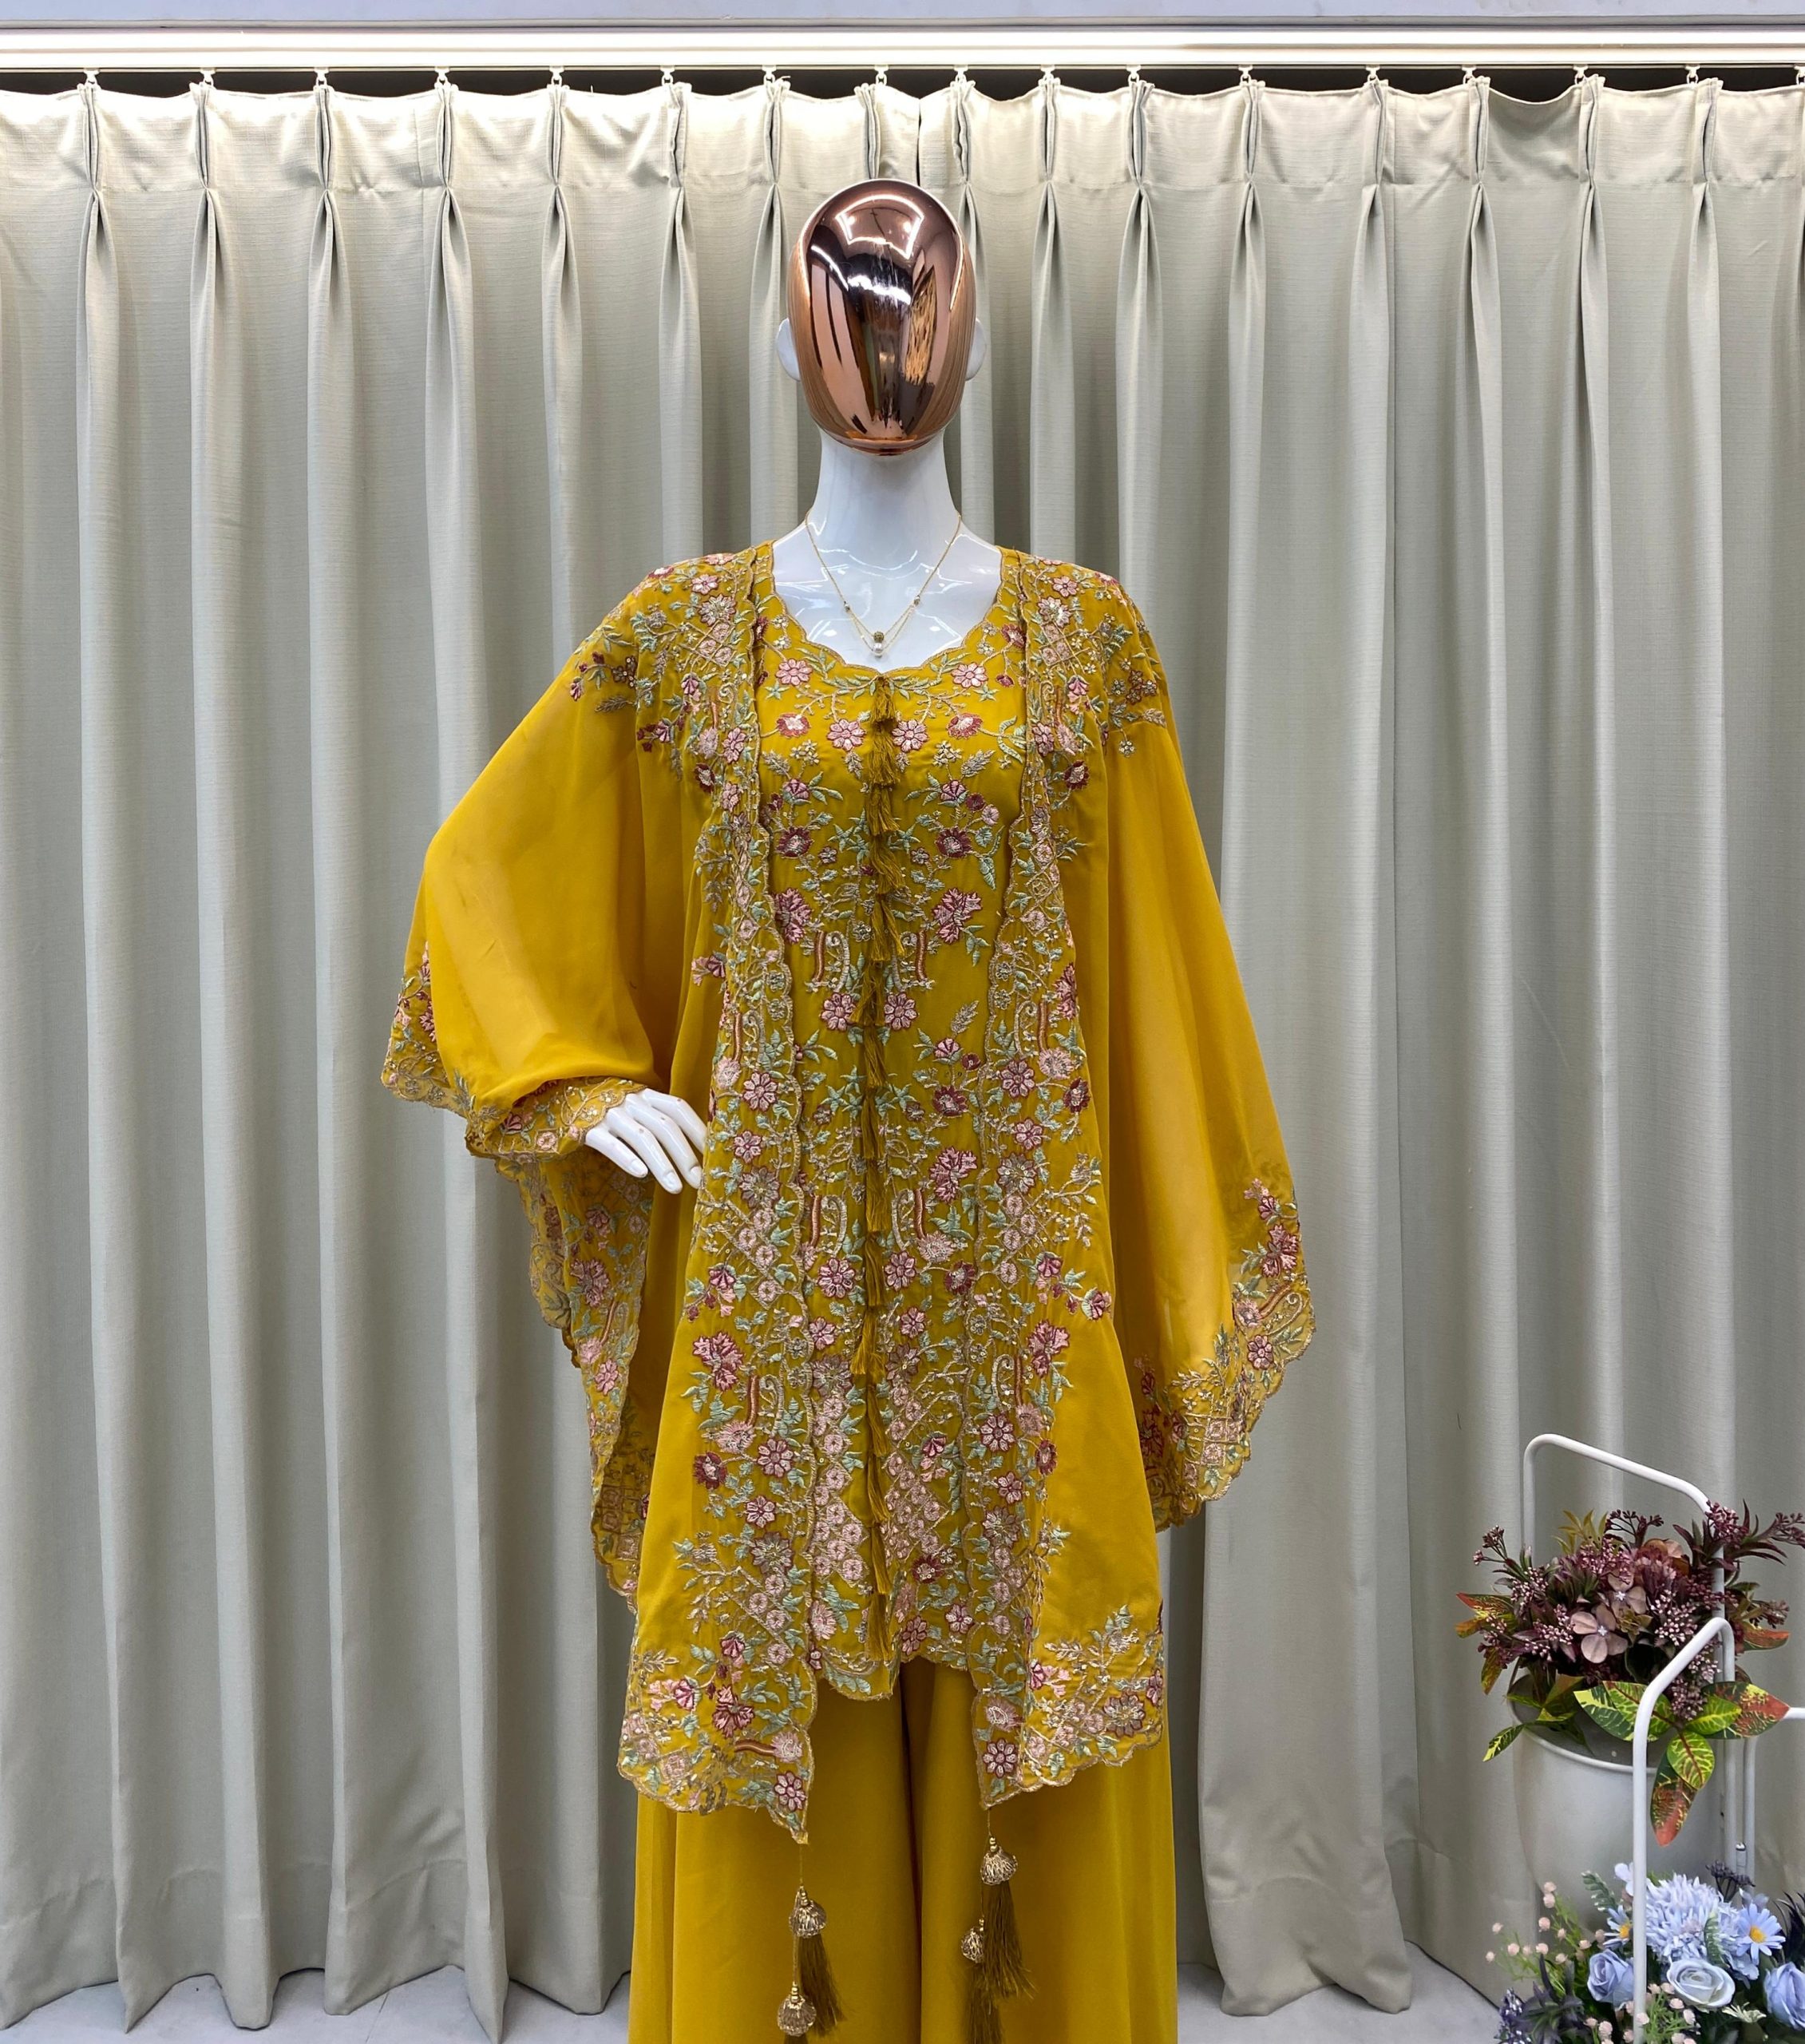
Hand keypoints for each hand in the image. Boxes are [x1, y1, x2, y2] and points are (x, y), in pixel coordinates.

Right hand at [584, 1088, 706, 1192]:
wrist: (562, 1093)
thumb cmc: (610, 1108)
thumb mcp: (637, 1106)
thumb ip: (660, 1118)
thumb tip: (696, 1146)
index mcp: (647, 1095)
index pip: (678, 1108)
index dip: (697, 1129)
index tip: (713, 1154)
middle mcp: (631, 1101)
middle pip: (665, 1126)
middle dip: (685, 1155)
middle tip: (699, 1181)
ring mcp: (610, 1114)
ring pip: (642, 1137)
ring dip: (662, 1163)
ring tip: (675, 1188)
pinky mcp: (588, 1130)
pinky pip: (610, 1144)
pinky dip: (627, 1158)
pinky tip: (641, 1174)